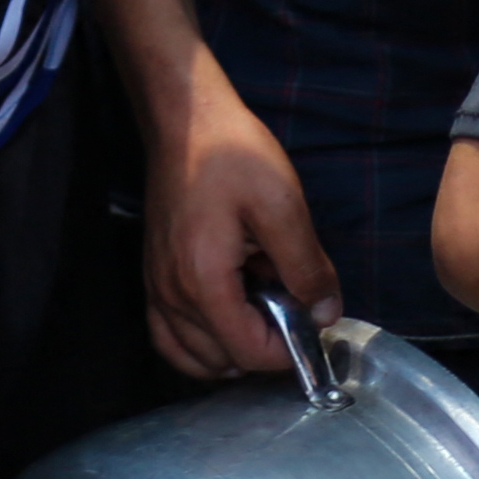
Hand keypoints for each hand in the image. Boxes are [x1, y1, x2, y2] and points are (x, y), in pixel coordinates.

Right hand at [140, 71, 336, 379]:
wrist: (185, 118)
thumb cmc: (230, 153)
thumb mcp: (282, 204)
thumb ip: (306, 266)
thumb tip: (325, 312)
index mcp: (203, 280)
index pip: (249, 352)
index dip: (289, 350)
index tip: (312, 322)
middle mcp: (172, 292)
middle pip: (221, 360)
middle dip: (263, 347)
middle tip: (290, 309)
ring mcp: (156, 285)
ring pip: (192, 355)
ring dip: (230, 349)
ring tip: (262, 313)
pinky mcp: (153, 274)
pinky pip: (168, 334)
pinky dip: (196, 344)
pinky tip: (225, 321)